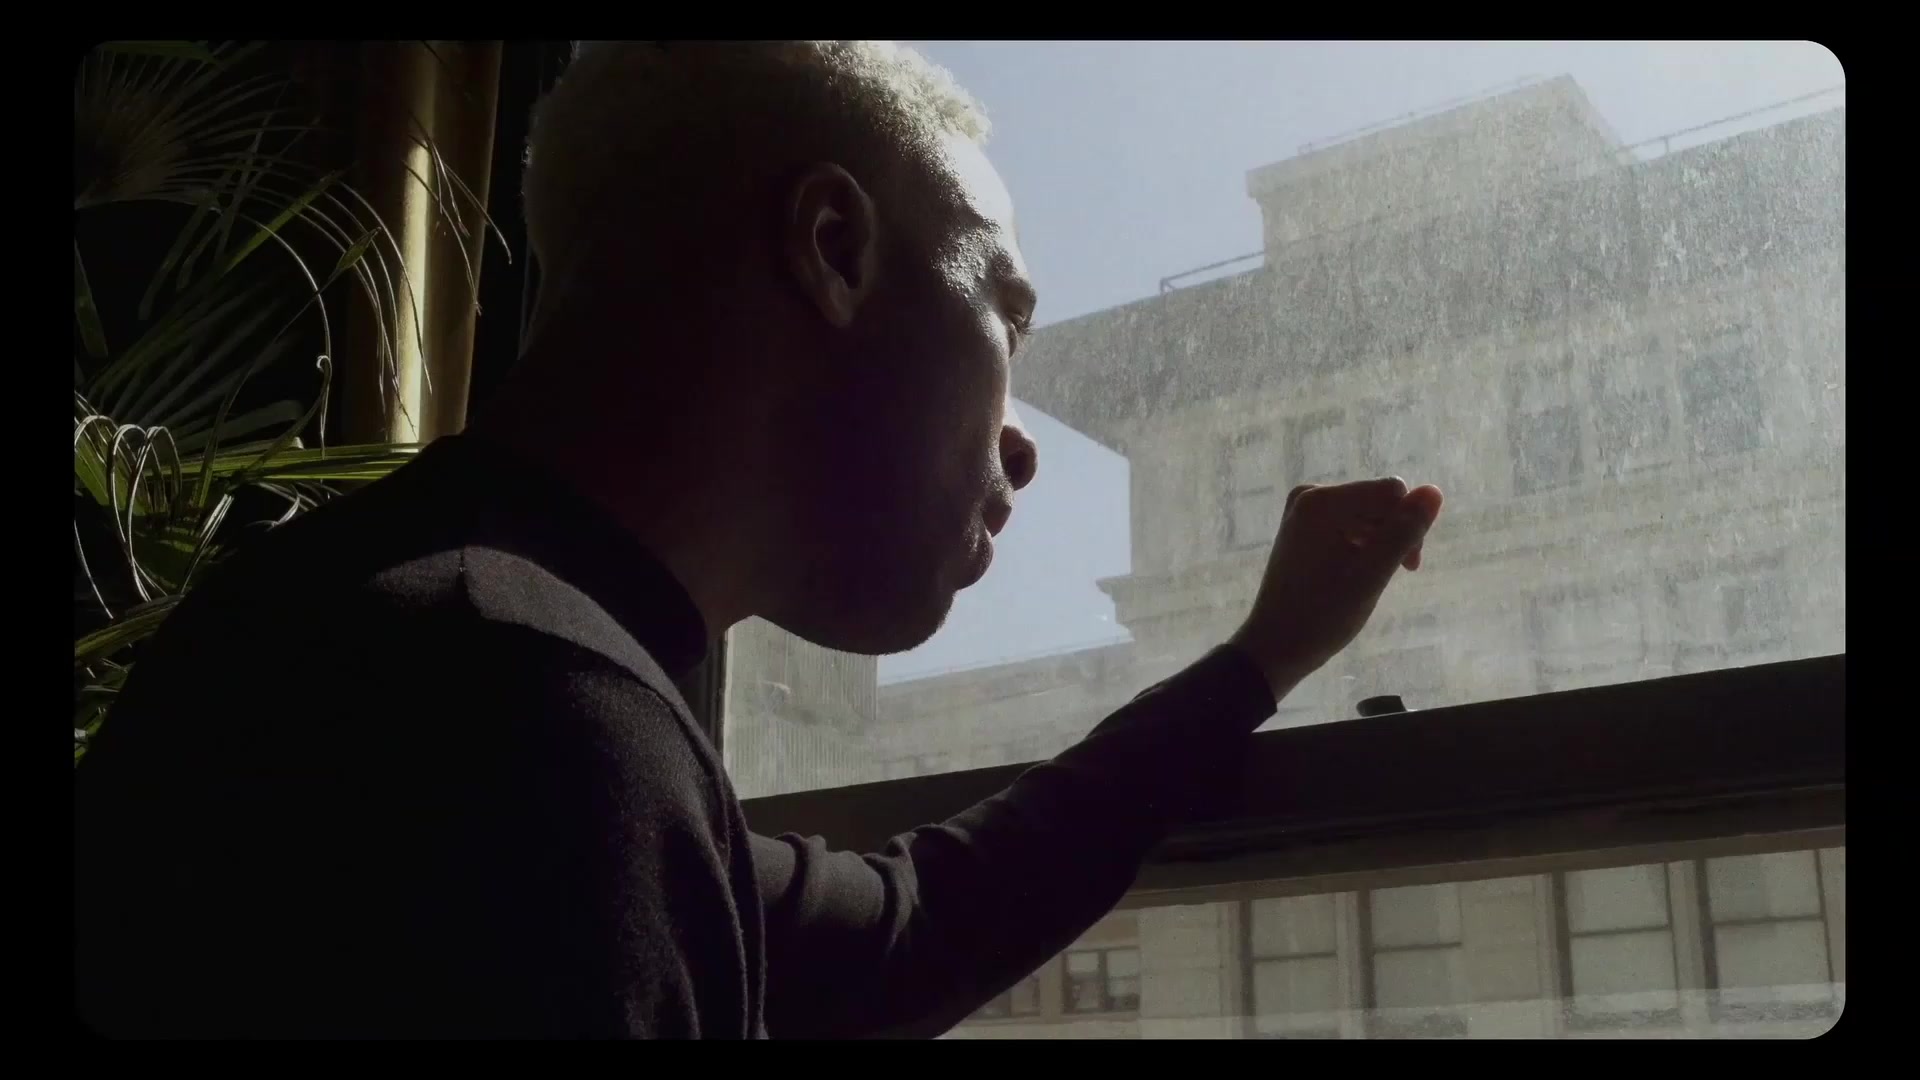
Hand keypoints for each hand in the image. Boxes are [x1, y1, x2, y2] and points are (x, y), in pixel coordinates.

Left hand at [1228, 477, 1444, 699]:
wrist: (1275, 645)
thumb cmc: (1323, 617)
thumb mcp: (1372, 576)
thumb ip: (1403, 533)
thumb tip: (1434, 490)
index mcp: (1322, 502)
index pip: (1393, 491)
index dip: (1408, 525)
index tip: (1405, 565)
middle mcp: (1310, 495)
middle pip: (1379, 500)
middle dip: (1394, 534)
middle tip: (1390, 575)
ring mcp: (1304, 509)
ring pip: (1368, 512)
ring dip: (1380, 543)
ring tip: (1371, 579)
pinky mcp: (1305, 526)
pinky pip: (1350, 522)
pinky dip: (1363, 545)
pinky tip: (1357, 572)